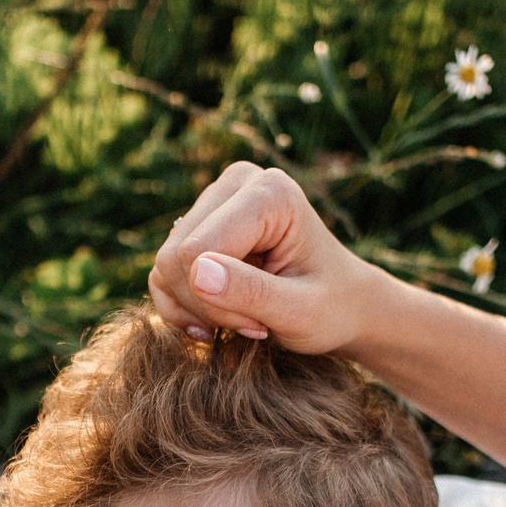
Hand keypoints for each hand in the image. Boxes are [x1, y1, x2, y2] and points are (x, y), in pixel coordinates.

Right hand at [147, 162, 392, 351]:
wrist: (343, 304)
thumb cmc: (331, 308)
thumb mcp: (299, 313)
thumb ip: (251, 292)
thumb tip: (196, 272)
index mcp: (269, 192)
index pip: (197, 251)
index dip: (218, 303)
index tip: (262, 325)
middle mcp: (237, 182)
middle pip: (175, 256)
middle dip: (208, 306)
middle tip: (254, 325)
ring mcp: (215, 199)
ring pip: (164, 266)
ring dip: (198, 308)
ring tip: (246, 319)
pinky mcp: (199, 223)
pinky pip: (162, 272)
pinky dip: (184, 305)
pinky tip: (220, 318)